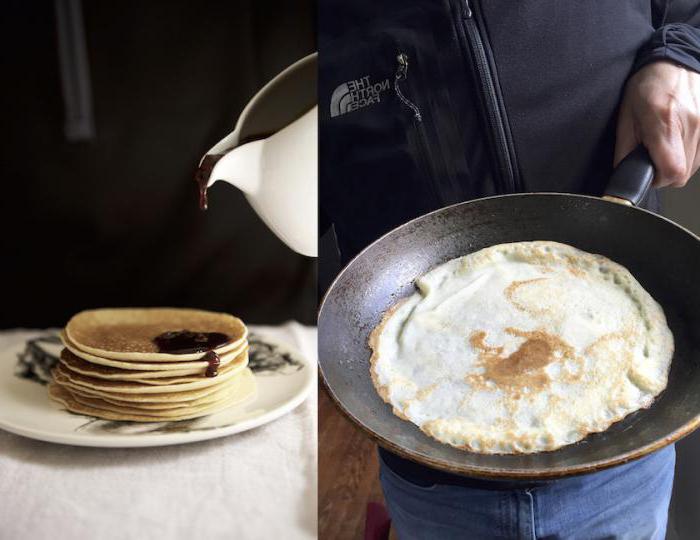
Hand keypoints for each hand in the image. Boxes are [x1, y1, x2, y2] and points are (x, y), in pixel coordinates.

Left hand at [615, 61, 699, 187]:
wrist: (674, 60)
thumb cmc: (647, 86)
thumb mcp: (626, 118)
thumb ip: (624, 150)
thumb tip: (624, 173)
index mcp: (665, 123)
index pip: (671, 171)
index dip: (658, 180)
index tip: (647, 174)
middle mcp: (691, 125)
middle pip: (683, 173)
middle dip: (665, 173)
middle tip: (653, 159)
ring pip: (694, 166)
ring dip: (677, 164)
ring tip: (665, 146)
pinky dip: (688, 154)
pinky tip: (677, 140)